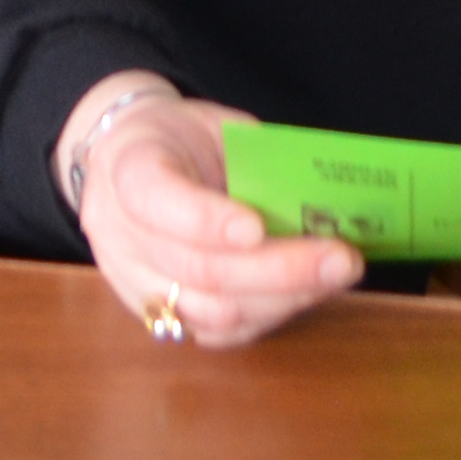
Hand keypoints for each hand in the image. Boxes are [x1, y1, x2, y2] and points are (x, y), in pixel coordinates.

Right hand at [60, 83, 364, 347]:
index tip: (257, 227)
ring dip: (285, 299)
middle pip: (196, 268)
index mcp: (125, 168)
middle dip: (278, 269)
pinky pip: (219, 333)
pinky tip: (311, 293)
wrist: (127, 163)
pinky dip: (271, 315)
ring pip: (211, 312)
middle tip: (341, 259)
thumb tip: (321, 201)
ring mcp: (134, 284)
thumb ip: (255, 162)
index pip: (154, 199)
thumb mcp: (213, 126)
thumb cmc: (180, 139)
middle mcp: (119, 234)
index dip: (205, 220)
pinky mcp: (160, 317)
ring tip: (337, 276)